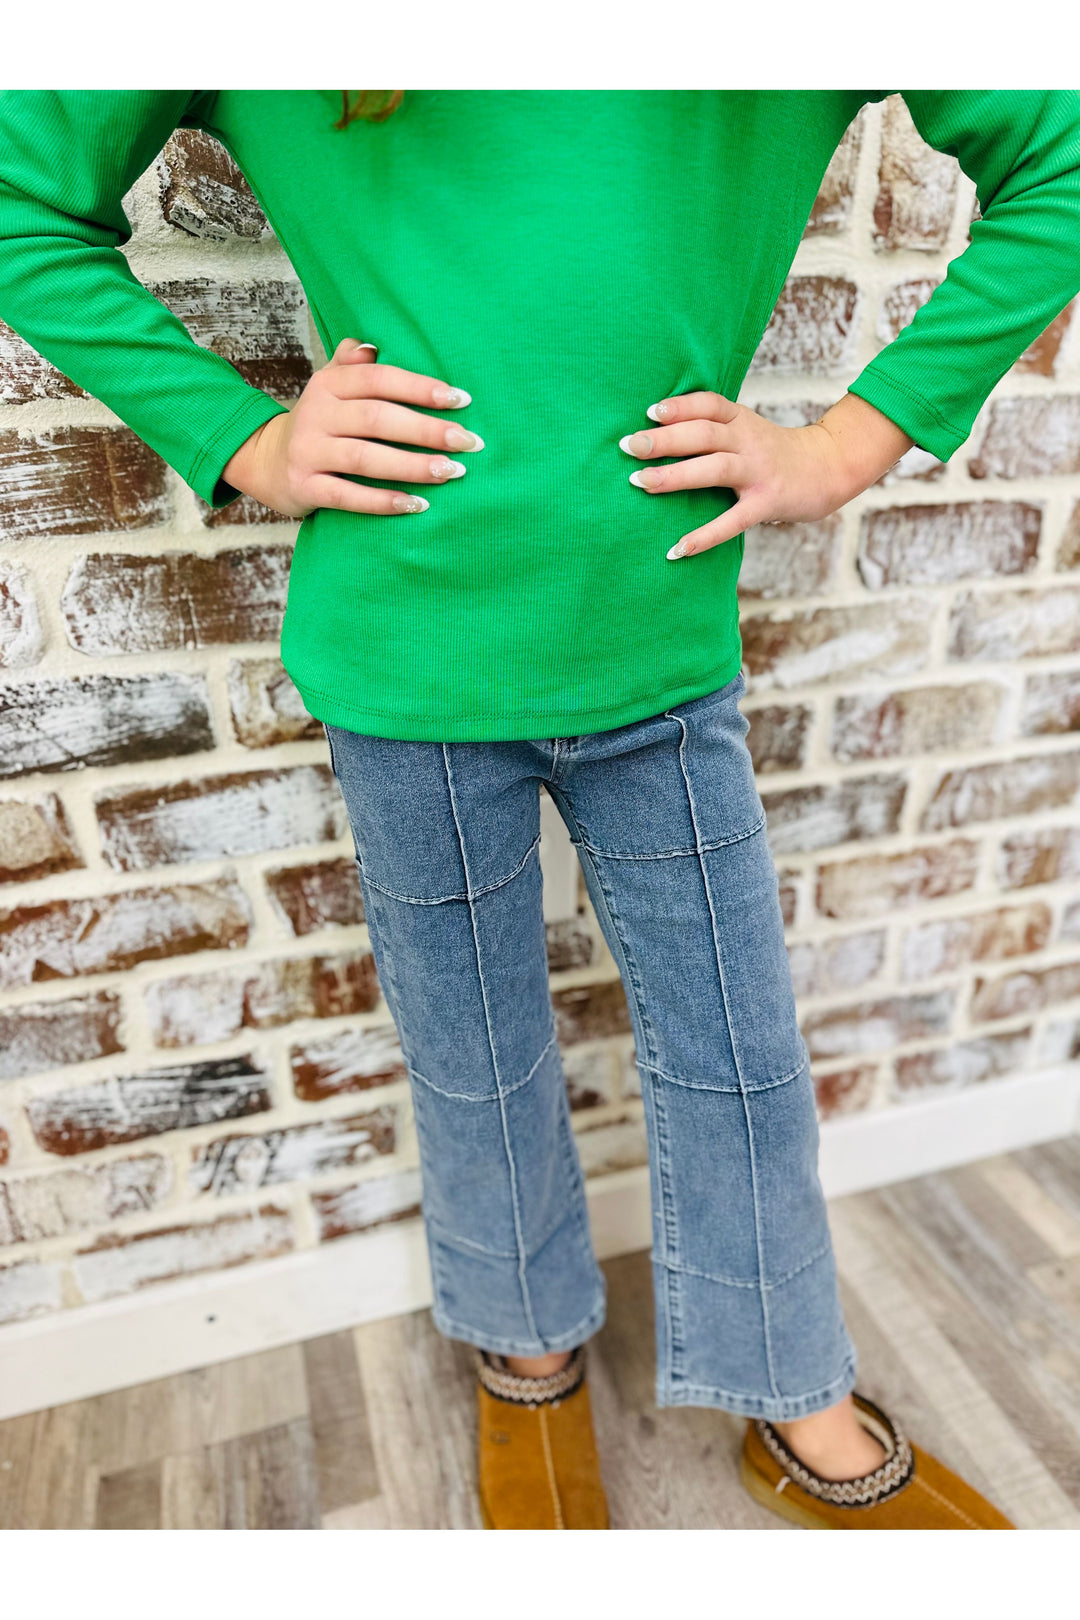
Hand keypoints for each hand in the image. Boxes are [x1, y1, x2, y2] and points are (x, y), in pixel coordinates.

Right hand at [222, 338, 483, 519]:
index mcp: (329, 384)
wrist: (264, 461)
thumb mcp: (330, 386)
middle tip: (469, 442)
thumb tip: (373, 345)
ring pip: (366, 459)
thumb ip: (352, 364)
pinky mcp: (305, 487)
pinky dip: (384, 501)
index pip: (380, 379)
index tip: (462, 400)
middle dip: (427, 431)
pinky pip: (348, 496)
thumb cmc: (318, 422)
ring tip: (451, 472)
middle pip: (378, 419)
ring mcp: (309, 452)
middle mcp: (317, 414)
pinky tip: (417, 504)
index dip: (421, 388)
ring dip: (413, 466)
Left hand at [619, 390, 914, 558]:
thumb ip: (713, 429)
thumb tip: (659, 432)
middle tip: (628, 446)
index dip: (680, 406)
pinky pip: (731, 521)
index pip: (709, 404)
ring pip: (713, 468)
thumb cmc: (775, 452)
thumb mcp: (748, 430)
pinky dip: (703, 536)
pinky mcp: (767, 503)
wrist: (829, 468)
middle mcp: (749, 440)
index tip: (649, 412)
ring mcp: (758, 472)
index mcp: (742, 420)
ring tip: (640, 483)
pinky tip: (677, 549)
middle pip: (703, 433)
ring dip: (674, 476)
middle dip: (664, 439)